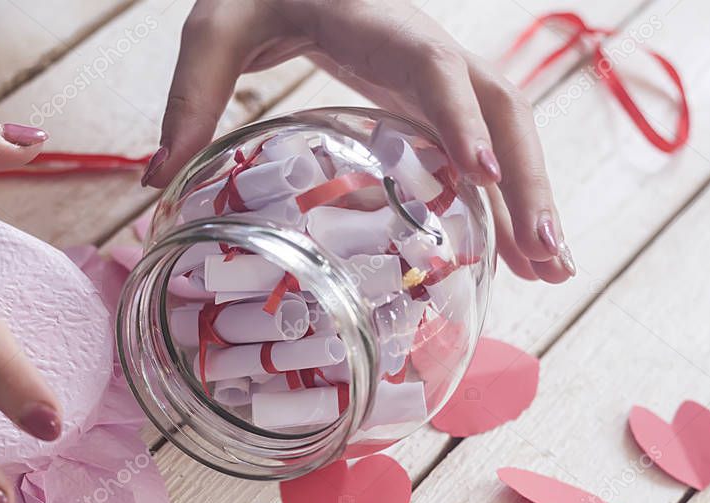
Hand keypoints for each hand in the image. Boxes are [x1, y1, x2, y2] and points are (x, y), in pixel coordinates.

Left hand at [143, 0, 573, 282]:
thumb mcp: (216, 29)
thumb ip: (190, 97)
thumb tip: (156, 183)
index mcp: (382, 27)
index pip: (436, 70)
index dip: (462, 120)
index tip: (483, 177)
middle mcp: (427, 53)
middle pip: (500, 110)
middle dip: (528, 180)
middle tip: (546, 253)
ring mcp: (437, 78)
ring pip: (505, 134)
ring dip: (531, 198)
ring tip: (553, 269)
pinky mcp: (431, 101)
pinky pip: (482, 147)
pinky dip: (504, 199)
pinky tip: (516, 251)